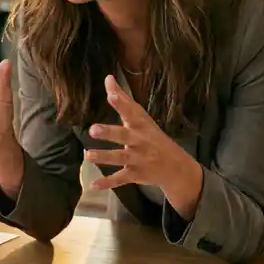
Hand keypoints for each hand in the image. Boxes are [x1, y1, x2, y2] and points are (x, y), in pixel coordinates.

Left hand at [85, 76, 202, 217]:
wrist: (175, 167)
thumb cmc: (153, 138)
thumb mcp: (141, 119)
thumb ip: (123, 100)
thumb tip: (108, 78)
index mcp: (140, 125)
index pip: (131, 112)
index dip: (121, 104)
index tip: (111, 95)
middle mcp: (139, 141)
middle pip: (123, 135)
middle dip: (108, 132)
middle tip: (92, 129)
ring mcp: (137, 158)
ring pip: (119, 157)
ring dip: (103, 157)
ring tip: (87, 155)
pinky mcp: (135, 174)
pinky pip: (120, 179)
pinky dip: (107, 183)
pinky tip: (93, 185)